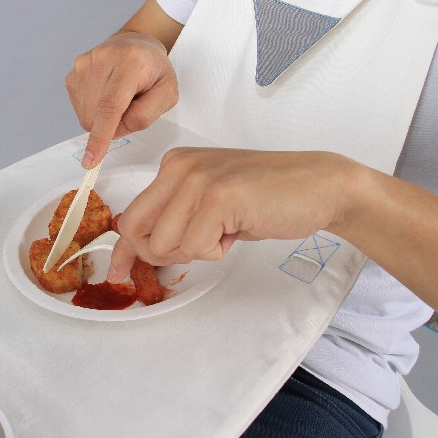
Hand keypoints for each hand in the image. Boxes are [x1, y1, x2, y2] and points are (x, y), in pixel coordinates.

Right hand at [65, 31, 178, 168]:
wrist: (136, 44)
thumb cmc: (154, 70)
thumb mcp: (167, 93)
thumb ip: (145, 115)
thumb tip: (115, 130)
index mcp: (129, 63)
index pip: (110, 106)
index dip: (100, 136)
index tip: (90, 160)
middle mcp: (102, 58)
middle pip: (95, 115)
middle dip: (110, 125)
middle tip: (128, 108)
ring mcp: (84, 64)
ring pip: (84, 114)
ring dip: (101, 117)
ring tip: (118, 98)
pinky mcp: (73, 72)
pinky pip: (78, 107)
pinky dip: (92, 109)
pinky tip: (105, 94)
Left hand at [107, 148, 357, 281]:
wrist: (319, 187)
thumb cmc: (267, 198)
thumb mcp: (209, 203)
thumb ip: (176, 218)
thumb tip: (138, 252)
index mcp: (174, 165)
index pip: (130, 215)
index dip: (123, 249)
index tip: (118, 272)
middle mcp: (179, 167)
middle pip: (137, 231)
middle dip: (162, 253)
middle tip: (199, 246)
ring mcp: (197, 179)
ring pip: (165, 244)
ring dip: (196, 251)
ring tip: (225, 231)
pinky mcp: (219, 196)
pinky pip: (195, 247)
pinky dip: (217, 251)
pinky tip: (238, 229)